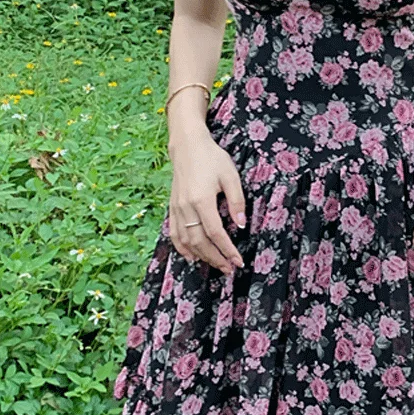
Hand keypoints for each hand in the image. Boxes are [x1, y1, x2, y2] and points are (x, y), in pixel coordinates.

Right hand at [169, 128, 246, 274]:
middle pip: (199, 242)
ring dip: (201, 256)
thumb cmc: (212, 158)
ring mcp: (176, 208)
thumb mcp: (231, 176)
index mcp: (202, 200)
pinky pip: (174, 233)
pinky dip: (182, 248)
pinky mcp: (172, 207)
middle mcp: (186, 207)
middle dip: (215, 258)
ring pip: (186, 241)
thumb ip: (237, 201)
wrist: (187, 145)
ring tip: (216, 264)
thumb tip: (241, 225)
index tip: (238, 261)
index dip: (227, 250)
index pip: (216, 233)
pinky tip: (192, 257)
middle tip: (229, 269)